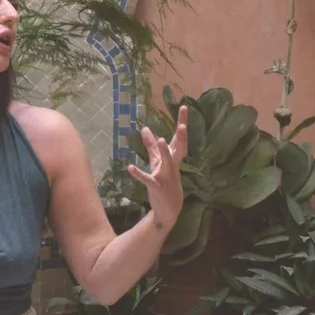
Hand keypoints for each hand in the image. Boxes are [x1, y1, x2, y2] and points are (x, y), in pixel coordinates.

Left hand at [128, 106, 188, 233]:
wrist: (169, 208)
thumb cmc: (164, 181)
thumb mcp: (157, 162)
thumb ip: (151, 146)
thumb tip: (144, 129)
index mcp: (173, 158)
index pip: (178, 138)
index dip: (181, 122)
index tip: (183, 107)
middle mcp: (172, 165)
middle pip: (179, 148)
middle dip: (181, 136)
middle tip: (183, 124)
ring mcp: (166, 176)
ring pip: (167, 162)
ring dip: (164, 152)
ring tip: (161, 140)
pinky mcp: (157, 187)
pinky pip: (147, 179)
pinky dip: (139, 174)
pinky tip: (130, 168)